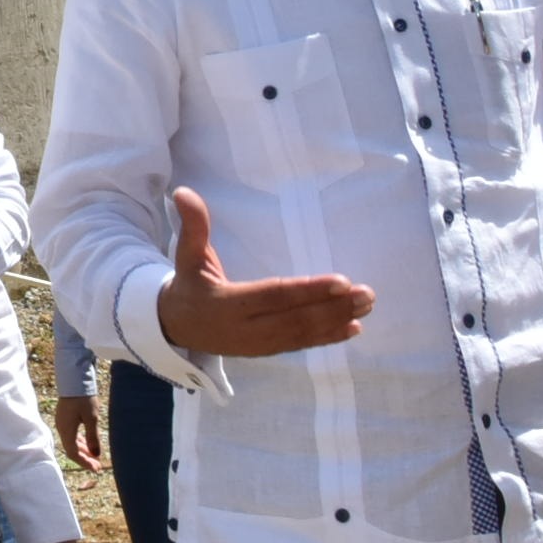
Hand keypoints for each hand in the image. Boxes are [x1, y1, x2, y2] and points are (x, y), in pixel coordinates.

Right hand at [53, 394, 104, 471]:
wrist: (74, 379)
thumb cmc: (84, 398)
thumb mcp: (92, 418)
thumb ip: (93, 437)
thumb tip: (96, 455)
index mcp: (66, 430)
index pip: (73, 453)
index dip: (84, 463)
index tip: (96, 468)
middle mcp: (61, 428)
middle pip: (71, 449)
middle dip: (84, 458)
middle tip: (97, 466)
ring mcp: (62, 423)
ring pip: (71, 442)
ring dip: (82, 450)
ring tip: (94, 456)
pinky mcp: (64, 417)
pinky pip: (71, 435)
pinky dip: (79, 441)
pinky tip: (87, 443)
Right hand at [152, 187, 374, 357]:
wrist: (175, 328)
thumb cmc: (188, 285)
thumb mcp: (186, 255)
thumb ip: (192, 226)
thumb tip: (183, 192)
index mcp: (228, 304)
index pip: (275, 296)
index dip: (308, 290)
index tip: (342, 281)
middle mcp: (246, 329)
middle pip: (296, 319)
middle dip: (334, 307)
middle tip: (367, 294)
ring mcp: (258, 344)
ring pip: (302, 333)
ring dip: (337, 320)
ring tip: (366, 306)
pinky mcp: (267, 350)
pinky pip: (300, 344)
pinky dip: (327, 338)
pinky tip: (353, 328)